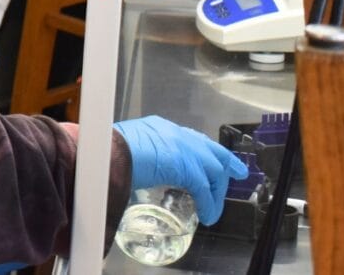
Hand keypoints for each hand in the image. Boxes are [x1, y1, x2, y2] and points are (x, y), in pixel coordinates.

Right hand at [114, 115, 248, 224]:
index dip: (204, 149)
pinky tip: (208, 215)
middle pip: (209, 149)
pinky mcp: (186, 167)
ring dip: (216, 190)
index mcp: (160, 128)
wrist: (106, 154)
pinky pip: (204, 188)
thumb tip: (134, 171)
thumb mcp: (126, 149)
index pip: (190, 138)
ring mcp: (182, 148)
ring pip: (212, 169)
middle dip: (225, 162)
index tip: (214, 157)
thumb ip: (139, 157)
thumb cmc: (107, 152)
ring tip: (215, 206)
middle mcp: (175, 134)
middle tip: (237, 172)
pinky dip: (209, 203)